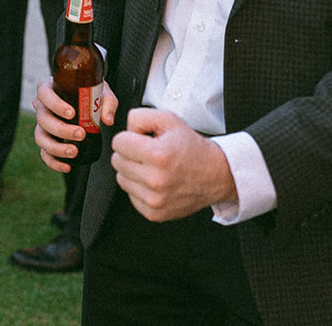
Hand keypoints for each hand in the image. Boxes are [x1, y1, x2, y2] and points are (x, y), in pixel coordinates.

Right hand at [33, 77, 118, 172]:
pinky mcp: (46, 140)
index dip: (55, 104)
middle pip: (43, 119)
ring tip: (74, 152)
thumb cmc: (91, 93)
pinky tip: (67, 166)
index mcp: (49, 89)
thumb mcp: (102, 92)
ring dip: (56, 147)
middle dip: (61, 129)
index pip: (44, 94)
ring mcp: (42, 125)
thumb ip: (107, 103)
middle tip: (81, 134)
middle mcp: (42, 107)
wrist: (88, 102)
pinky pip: (44, 153)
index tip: (72, 113)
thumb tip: (107, 120)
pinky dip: (54, 162)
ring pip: (40, 138)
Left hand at [109, 108, 236, 220]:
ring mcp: (154, 200)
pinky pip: (130, 195)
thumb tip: (124, 129)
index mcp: (157, 155)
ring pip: (121, 178)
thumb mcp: (169, 120)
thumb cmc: (191, 147)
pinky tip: (155, 182)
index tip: (143, 140)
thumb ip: (139, 117)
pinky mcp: (154, 213)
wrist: (215, 175)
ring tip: (153, 167)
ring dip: (133, 171)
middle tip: (149, 154)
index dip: (129, 137)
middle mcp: (155, 180)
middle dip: (130, 153)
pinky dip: (139, 188)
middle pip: (117, 161)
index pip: (118, 142)